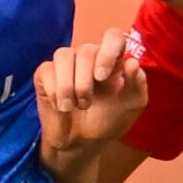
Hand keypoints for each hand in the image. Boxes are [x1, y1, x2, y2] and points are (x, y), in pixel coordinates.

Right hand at [35, 28, 147, 157]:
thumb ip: (137, 85)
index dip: (108, 51)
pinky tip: (60, 106)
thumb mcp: (131, 107)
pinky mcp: (46, 74)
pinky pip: (47, 70)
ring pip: (64, 55)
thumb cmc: (108, 122)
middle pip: (86, 50)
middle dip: (85, 82)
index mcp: (112, 60)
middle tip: (86, 105)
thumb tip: (132, 62)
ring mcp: (66, 64)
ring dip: (68, 86)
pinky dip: (54, 91)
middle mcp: (89, 57)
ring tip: (73, 107)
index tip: (102, 77)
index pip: (113, 37)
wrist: (82, 145)